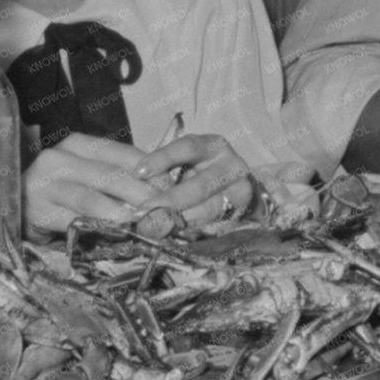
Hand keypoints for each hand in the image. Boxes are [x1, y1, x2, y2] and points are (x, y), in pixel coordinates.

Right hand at [23, 133, 159, 235]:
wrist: (14, 207)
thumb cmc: (61, 192)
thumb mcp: (90, 175)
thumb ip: (120, 177)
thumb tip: (165, 190)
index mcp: (78, 144)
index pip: (124, 154)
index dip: (153, 172)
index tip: (175, 191)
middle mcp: (59, 158)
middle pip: (111, 176)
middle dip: (142, 196)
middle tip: (166, 214)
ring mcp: (44, 183)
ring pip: (91, 198)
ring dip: (121, 214)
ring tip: (144, 227)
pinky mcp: (36, 210)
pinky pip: (72, 221)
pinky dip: (96, 229)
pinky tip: (116, 238)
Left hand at [134, 133, 254, 226]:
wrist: (237, 189)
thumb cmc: (201, 171)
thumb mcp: (186, 162)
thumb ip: (165, 172)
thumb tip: (136, 183)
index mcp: (212, 146)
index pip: (188, 148)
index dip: (163, 159)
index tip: (139, 172)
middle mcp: (231, 166)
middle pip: (199, 186)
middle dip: (169, 201)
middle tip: (144, 211)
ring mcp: (241, 191)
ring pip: (209, 210)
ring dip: (180, 220)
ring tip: (156, 226)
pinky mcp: (242, 214)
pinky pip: (216, 226)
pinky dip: (194, 230)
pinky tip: (177, 233)